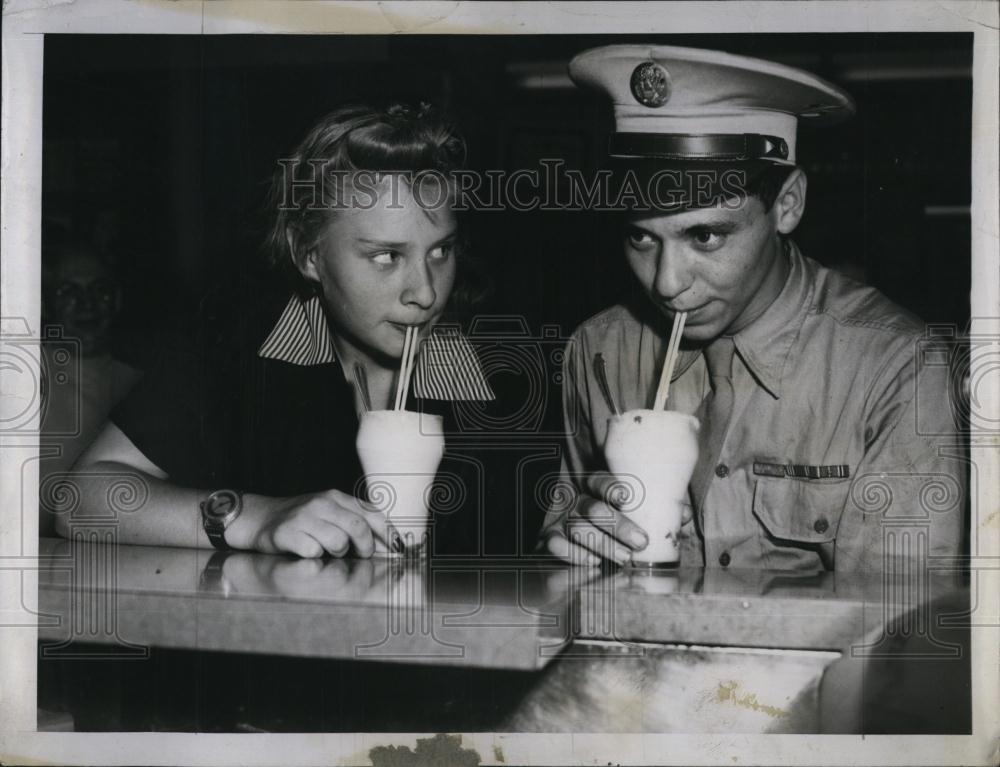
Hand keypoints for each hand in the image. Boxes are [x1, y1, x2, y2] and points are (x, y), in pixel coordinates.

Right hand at [228, 489, 401, 558]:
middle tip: (361, 555)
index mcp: (336, 497)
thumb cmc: (302, 520)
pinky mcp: (288, 533)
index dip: (389, 533)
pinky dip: (315, 556)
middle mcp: (322, 503)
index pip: (371, 513)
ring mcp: (304, 517)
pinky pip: (314, 551)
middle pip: (358, 527)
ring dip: (337, 552)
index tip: (400, 548)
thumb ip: (354, 520)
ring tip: (326, 550)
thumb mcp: (329, 512)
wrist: (260, 518)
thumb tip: (387, 542)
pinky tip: (307, 550)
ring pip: (338, 542)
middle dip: (365, 546)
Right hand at [543, 471, 692, 566]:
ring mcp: (562, 521)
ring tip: (624, 558)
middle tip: (640, 542)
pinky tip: (593, 564)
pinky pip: (556, 544)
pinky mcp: (549, 540)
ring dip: (602, 544)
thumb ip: (655, 513)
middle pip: (592, 507)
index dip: (610, 487)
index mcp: (595, 490)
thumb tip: (681, 514)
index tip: (626, 496)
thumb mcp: (633, 518)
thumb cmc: (612, 529)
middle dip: (617, 524)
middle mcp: (577, 502)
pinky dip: (574, 554)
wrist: (578, 552)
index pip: (598, 481)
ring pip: (578, 528)